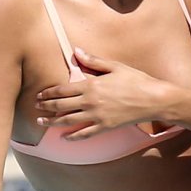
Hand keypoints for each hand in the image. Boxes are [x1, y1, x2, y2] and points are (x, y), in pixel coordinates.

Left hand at [35, 47, 171, 137]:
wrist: (154, 99)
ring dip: (52, 122)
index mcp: (91, 85)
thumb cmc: (136, 80)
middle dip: (46, 106)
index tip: (40, 94)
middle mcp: (91, 102)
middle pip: (61, 105)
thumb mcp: (115, 66)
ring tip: (41, 122)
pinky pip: (85, 134)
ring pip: (68, 121)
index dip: (49, 92)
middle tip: (36, 107)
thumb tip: (76, 51)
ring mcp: (97, 116)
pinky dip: (73, 137)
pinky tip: (64, 138)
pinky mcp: (105, 127)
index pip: (63, 89)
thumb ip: (94, 61)